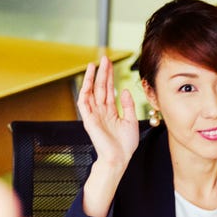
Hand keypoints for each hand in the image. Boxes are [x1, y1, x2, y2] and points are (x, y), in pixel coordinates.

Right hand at [77, 56, 139, 216]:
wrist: (119, 158)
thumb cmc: (125, 145)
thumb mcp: (131, 121)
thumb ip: (128, 105)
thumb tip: (123, 90)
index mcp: (111, 112)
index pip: (109, 90)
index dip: (109, 76)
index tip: (110, 64)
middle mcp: (101, 112)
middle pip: (100, 88)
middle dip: (102, 73)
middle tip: (104, 58)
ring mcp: (94, 115)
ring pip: (91, 92)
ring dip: (92, 78)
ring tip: (95, 65)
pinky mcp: (89, 120)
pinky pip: (84, 103)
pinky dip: (84, 91)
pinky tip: (88, 81)